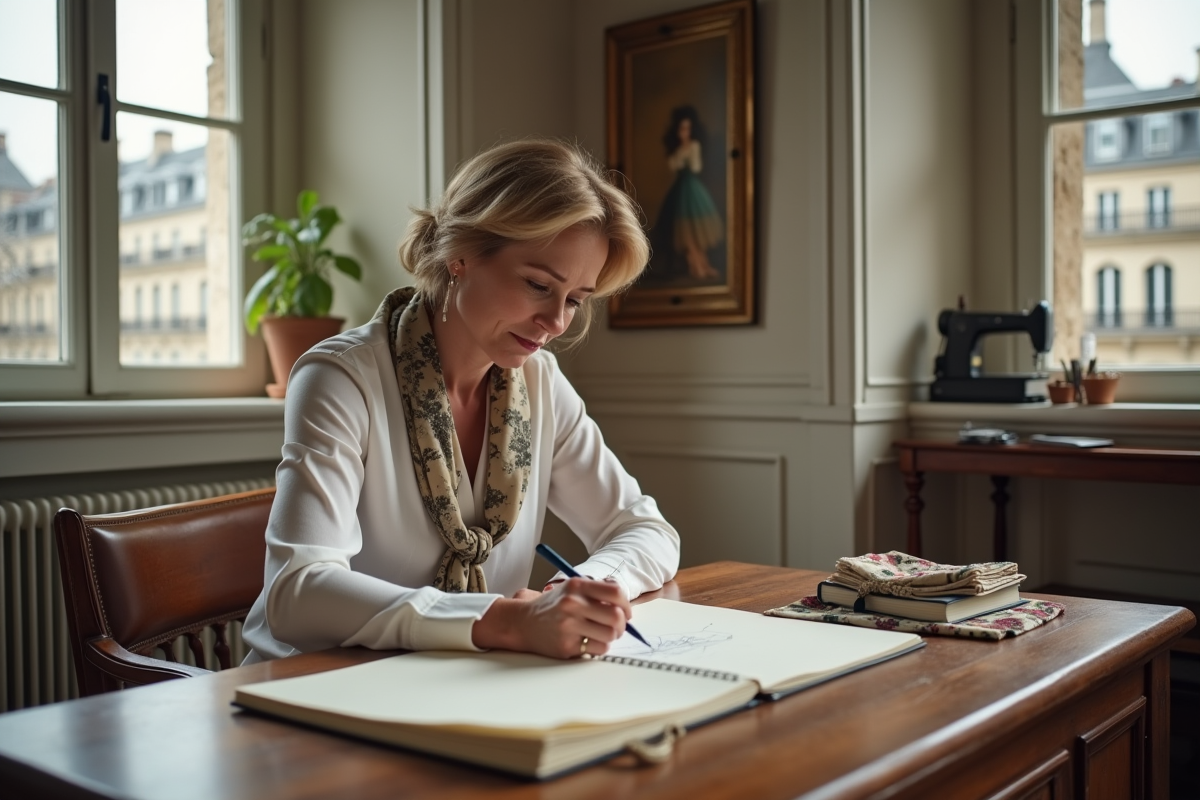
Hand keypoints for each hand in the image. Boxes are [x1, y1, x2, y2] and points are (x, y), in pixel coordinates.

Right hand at [472, 577, 631, 658]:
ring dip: (612, 637)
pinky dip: (600, 647)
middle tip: (618, 627)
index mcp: (577, 586)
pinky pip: (598, 649)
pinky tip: (590, 642)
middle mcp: (572, 604)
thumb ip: (597, 589)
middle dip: (623, 625)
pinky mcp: (566, 645)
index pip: (615, 592)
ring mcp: (569, 626)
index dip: (627, 604)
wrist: (522, 622)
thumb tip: (624, 600)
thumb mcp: (572, 588)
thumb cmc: (552, 606)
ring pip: (610, 635)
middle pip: (616, 616)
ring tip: (603, 634)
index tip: (626, 612)